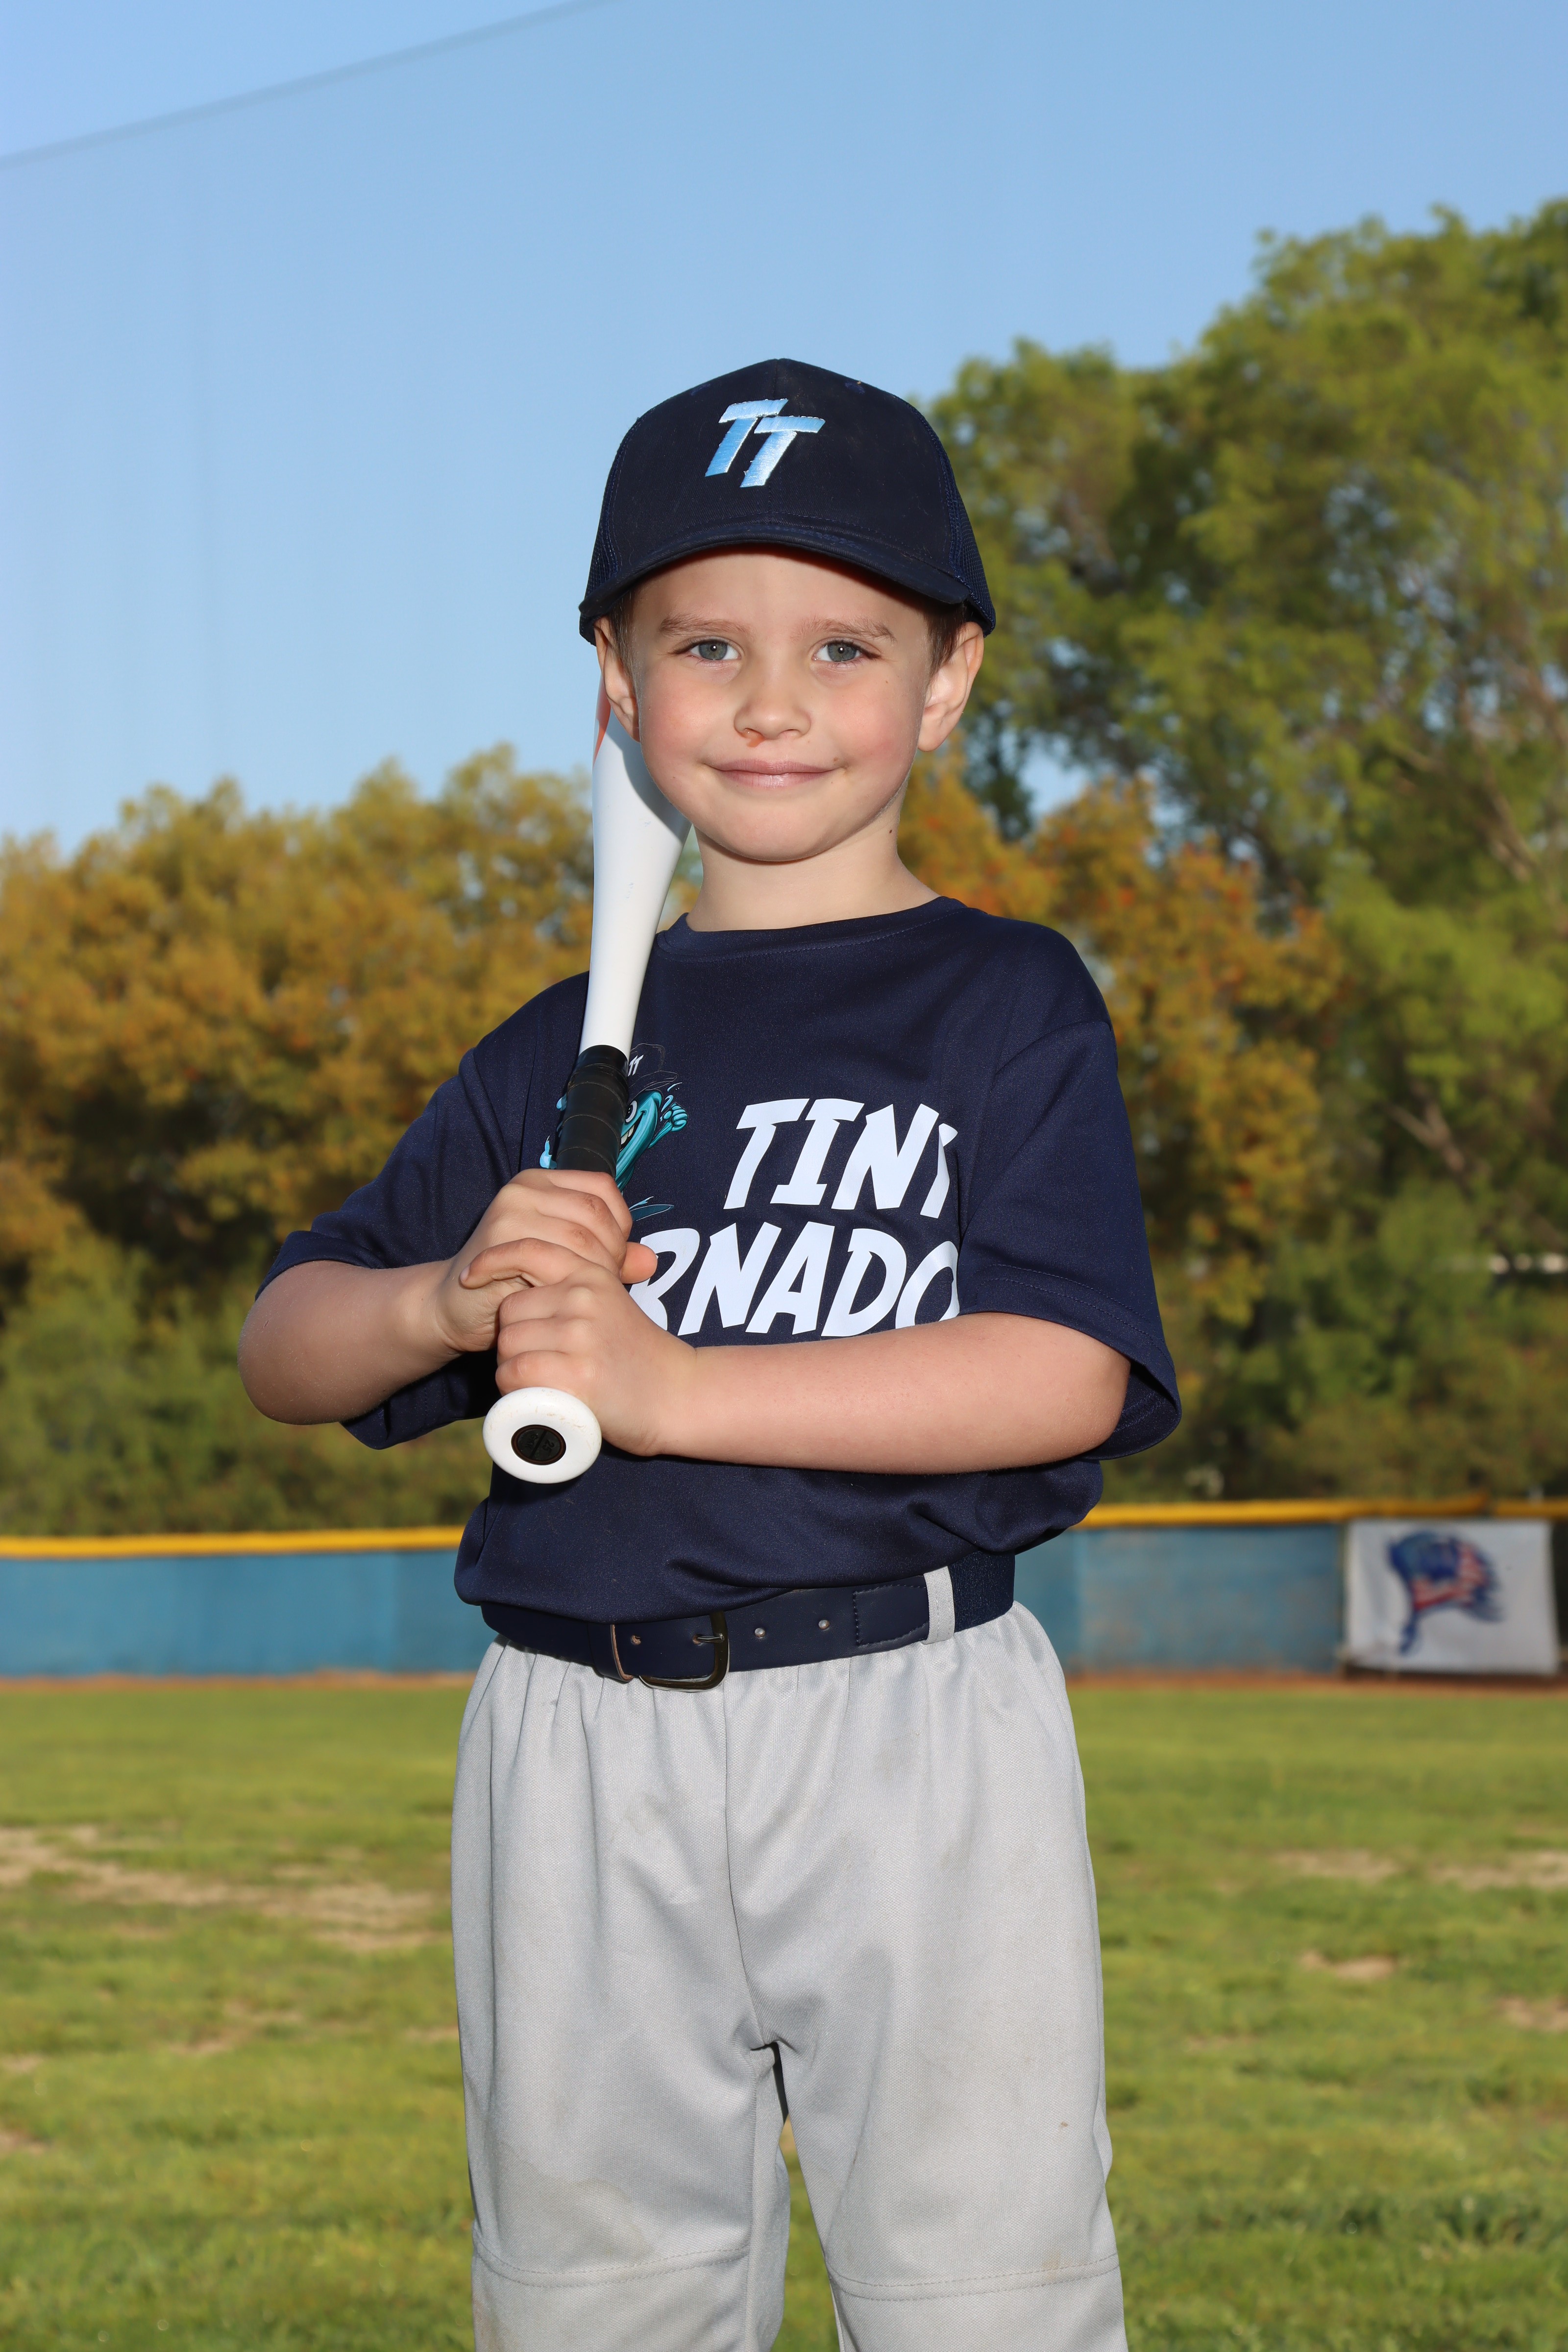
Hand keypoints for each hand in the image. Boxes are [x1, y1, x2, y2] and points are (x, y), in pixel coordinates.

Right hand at [427, 1169, 657, 1356]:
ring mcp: (510, 1210)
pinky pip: (555, 1260)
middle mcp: (525, 1187)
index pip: (603, 1190)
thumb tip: (650, 1261)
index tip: (615, 1258)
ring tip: (578, 1292)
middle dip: (609, 1254)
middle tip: (599, 1283)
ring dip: (590, 1271)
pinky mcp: (499, 1240)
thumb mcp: (567, 1263)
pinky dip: (566, 1283)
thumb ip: (608, 1257)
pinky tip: (561, 1297)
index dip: (620, 1225)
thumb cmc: (516, 1284)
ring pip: (580, 1238)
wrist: (455, 1305)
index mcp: (544, 1181)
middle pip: (595, 1214)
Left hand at [494, 1259, 694, 1457]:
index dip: (493, 1261)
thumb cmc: (637, 1354)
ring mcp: (581, 1335)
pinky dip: (514, 1390)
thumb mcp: (613, 1302)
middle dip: (514, 1337)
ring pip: (509, 1344)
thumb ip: (582, 1282)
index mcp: (592, 1274)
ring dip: (512, 1367)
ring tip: (544, 1380)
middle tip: (541, 1360)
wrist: (676, 1396)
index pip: (528, 1252)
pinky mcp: (576, 1374)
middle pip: (511, 1311)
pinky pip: (515, 1374)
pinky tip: (535, 1396)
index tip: (471, 1277)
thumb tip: (536, 1259)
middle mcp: (585, 1298)